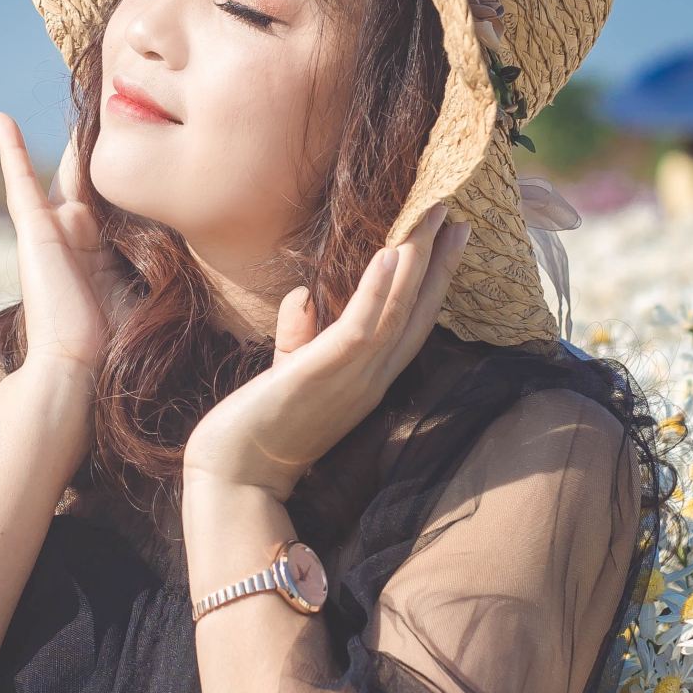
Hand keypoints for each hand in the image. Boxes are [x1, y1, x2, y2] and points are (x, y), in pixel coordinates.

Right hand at [0, 113, 133, 380]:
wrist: (76, 364)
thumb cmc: (114, 341)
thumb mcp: (146, 292)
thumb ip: (158, 264)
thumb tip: (201, 245)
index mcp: (99, 250)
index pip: (117, 198)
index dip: (132, 172)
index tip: (151, 138)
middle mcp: (74, 233)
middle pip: (95, 177)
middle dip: (108, 144)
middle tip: (124, 100)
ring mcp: (50, 229)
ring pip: (68, 170)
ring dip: (76, 137)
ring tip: (85, 93)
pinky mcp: (32, 229)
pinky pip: (18, 179)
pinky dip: (10, 149)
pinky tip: (1, 117)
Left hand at [181, 203, 472, 501]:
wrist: (236, 479)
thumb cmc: (260, 431)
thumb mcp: (288, 375)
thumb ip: (299, 338)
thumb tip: (303, 297)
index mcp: (368, 379)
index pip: (411, 323)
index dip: (434, 280)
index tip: (452, 238)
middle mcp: (372, 378)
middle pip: (417, 311)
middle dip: (440, 261)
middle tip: (457, 213)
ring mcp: (353, 377)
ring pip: (398, 310)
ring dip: (418, 260)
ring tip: (433, 216)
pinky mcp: (325, 374)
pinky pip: (362, 326)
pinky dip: (377, 290)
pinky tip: (389, 254)